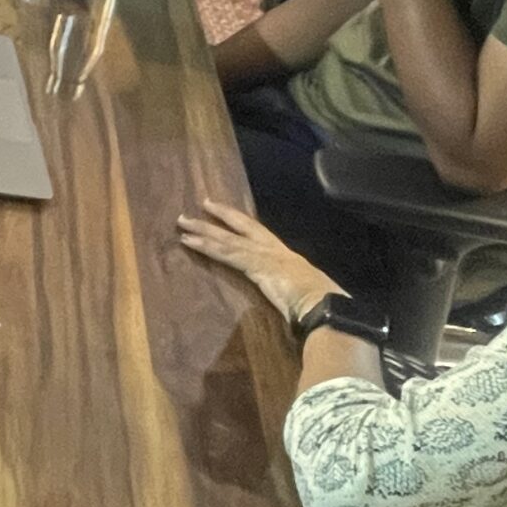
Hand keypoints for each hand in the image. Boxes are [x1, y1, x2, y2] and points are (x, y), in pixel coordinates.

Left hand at [177, 201, 341, 325]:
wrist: (324, 303)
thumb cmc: (320, 303)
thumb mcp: (307, 293)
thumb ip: (296, 293)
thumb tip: (296, 301)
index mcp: (287, 257)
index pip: (259, 234)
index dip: (243, 223)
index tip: (229, 214)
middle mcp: (273, 250)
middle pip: (241, 226)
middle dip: (221, 215)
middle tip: (203, 203)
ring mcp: (262, 255)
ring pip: (227, 238)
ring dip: (202, 229)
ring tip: (182, 221)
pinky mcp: (253, 264)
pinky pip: (224, 253)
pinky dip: (204, 246)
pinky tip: (188, 241)